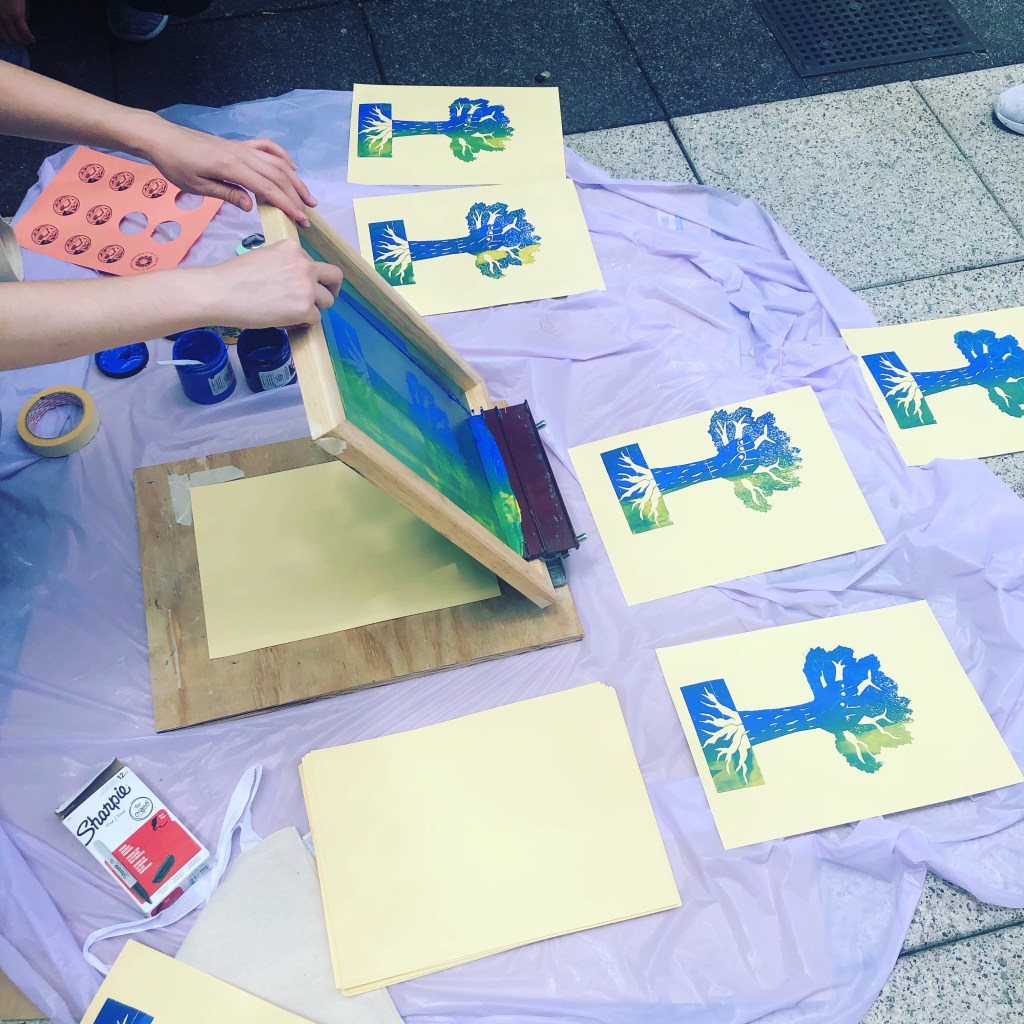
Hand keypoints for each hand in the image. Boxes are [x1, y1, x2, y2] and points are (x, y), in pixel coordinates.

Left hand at [0, 0, 33, 44]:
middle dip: (15, 43)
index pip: (0, 34)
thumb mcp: (0, 8)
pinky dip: (29, 38)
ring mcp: (7, 17)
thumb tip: (6, 25)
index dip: (6, 40)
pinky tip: (32, 39)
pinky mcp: (17, 16)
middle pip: (7, 39)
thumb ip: (1, 16)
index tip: (12, 40)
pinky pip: (24, 32)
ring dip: (23, 42)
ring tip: (28, 41)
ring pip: (16, 38)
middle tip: (21, 42)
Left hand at [135, 118, 315, 225]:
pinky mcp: (239, 144)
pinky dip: (282, 156)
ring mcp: (242, 147)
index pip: (267, 188)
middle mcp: (242, 154)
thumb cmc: (176, 165)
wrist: (163, 139)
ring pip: (277, 162)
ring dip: (295, 180)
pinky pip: (267, 147)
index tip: (300, 219)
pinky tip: (291, 168)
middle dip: (296, 196)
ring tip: (307, 196)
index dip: (286, 204)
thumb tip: (251, 205)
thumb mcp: (197, 186)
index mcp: (231, 167)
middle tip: (308, 214)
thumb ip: (227, 194)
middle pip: (278, 175)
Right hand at [198, 240, 342, 328]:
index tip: (302, 286)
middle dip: (331, 289)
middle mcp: (304, 264)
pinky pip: (315, 319)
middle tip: (321, 300)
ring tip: (293, 313)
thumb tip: (294, 281)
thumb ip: (285, 265)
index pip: (315, 263)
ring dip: (314, 309)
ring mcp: (306, 287)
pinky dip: (303, 323)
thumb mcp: (265, 257)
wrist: (220, 292)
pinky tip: (285, 321)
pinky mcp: (304, 309)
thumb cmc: (234, 276)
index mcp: (293, 248)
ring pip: (327, 301)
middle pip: (335, 277)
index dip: (310, 277)